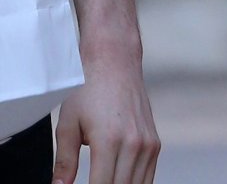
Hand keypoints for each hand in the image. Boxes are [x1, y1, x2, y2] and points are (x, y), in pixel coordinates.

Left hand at [53, 52, 159, 183]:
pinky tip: (119, 182)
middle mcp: (134, 143)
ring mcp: (148, 143)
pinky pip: (148, 177)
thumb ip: (64, 163)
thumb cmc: (89, 90)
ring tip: (104, 183)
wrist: (116, 62)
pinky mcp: (155, 142)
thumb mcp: (67, 126)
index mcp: (109, 141)